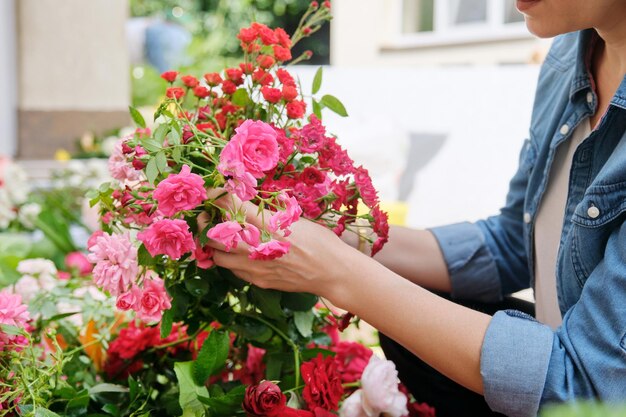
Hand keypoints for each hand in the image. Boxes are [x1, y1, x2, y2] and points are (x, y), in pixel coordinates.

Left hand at [199, 191, 364, 301]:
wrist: (332, 272)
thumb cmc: (320, 240)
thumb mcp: (296, 218)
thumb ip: (270, 212)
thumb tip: (252, 201)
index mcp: (268, 224)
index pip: (231, 205)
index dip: (217, 195)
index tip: (213, 191)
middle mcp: (257, 246)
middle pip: (214, 234)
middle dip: (205, 223)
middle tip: (206, 216)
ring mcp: (256, 266)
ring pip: (218, 256)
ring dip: (215, 245)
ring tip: (219, 237)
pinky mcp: (258, 280)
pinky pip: (234, 270)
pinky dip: (231, 260)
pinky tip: (238, 254)